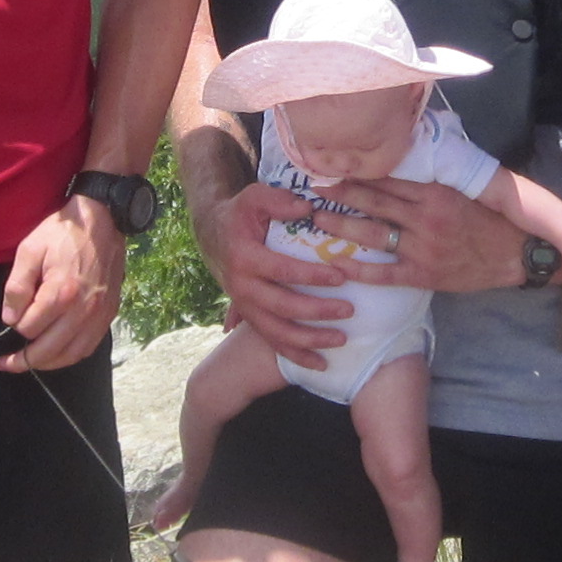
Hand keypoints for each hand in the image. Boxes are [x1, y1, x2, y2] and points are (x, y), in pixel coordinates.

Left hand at [0, 201, 122, 373]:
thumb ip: (16, 287)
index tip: (12, 314)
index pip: (29, 328)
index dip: (15, 324)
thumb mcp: (29, 250)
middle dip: (22, 360)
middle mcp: (83, 310)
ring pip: (70, 355)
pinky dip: (69, 356)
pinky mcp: (109, 314)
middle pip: (49, 350)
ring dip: (46, 364)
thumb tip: (10, 319)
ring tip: (28, 363)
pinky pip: (88, 347)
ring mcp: (99, 315)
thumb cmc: (62, 234)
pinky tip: (56, 354)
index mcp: (61, 293)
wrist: (103, 221)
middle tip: (4, 363)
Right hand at [204, 180, 353, 369]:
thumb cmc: (241, 215)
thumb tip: (307, 209)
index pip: (283, 270)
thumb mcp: (254, 197)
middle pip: (283, 307)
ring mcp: (245, 306)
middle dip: (318, 311)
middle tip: (348, 310)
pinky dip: (296, 356)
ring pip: (278, 332)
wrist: (213, 235)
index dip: (312, 275)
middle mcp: (242, 287)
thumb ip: (278, 200)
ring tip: (341, 340)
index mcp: (245, 258)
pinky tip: (321, 365)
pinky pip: (273, 342)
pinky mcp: (250, 318)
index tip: (341, 277)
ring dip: (310, 340)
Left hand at [300, 178, 529, 296]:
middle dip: (341, 194)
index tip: (334, 166)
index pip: (387, 179)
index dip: (358, 173)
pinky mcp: (423, 275)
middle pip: (374, 202)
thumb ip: (431, 179)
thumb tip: (397, 162)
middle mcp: (425, 218)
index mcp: (435, 193)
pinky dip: (360, 269)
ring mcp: (423, 248)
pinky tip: (338, 264)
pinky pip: (384, 273)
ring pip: (372, 235)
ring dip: (341, 226)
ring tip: (317, 219)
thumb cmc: (490, 219)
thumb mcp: (464, 189)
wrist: (515, 255)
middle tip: (313, 187)